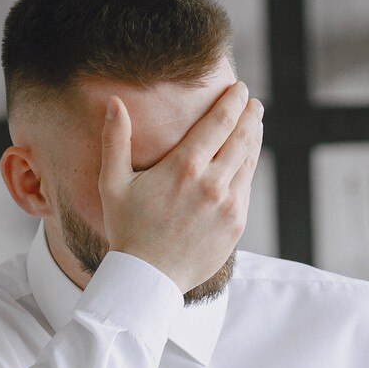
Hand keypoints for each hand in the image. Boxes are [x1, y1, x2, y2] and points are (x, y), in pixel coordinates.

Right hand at [98, 81, 263, 291]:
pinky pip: (246, 188)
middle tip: (252, 103)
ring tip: (254, 125)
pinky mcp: (236, 223)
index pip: (220, 122)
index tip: (239, 89)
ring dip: (254, 138)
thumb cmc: (127, 229)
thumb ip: (115, 140)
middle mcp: (212, 183)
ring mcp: (228, 204)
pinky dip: (248, 169)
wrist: (148, 278)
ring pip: (249, 161)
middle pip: (242, 137)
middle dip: (250, 115)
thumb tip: (114, 103)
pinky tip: (244, 161)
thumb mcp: (113, 183)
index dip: (233, 101)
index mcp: (184, 167)